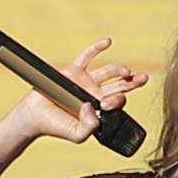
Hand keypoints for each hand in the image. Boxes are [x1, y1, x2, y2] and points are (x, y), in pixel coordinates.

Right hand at [14, 39, 144, 143]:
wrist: (34, 117)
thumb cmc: (56, 127)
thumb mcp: (78, 135)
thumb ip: (90, 128)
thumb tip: (95, 109)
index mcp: (99, 109)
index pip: (116, 102)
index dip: (117, 101)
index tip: (105, 105)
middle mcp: (95, 94)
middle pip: (119, 85)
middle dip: (133, 82)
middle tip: (143, 79)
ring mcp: (85, 81)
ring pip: (107, 71)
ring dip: (119, 69)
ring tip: (126, 71)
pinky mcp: (73, 71)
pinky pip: (87, 56)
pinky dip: (97, 48)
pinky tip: (108, 42)